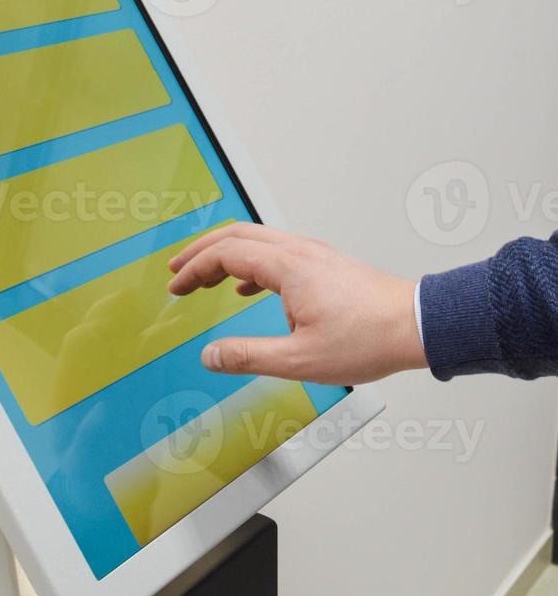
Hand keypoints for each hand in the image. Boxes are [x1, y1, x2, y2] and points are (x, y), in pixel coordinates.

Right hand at [167, 222, 426, 384]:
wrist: (419, 325)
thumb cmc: (369, 339)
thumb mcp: (300, 359)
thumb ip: (248, 356)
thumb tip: (210, 356)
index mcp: (288, 268)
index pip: (226, 254)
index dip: (195, 269)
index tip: (176, 287)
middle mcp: (299, 252)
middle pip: (236, 235)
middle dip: (201, 251)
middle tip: (178, 270)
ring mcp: (313, 255)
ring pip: (257, 240)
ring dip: (225, 254)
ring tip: (205, 277)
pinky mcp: (325, 265)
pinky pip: (276, 252)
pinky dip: (250, 263)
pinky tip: (247, 288)